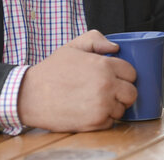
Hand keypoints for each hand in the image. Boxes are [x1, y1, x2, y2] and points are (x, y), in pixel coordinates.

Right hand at [17, 29, 136, 131]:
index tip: (116, 78)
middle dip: (123, 92)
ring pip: (122, 109)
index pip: (132, 73)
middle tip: (110, 91)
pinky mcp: (95, 123)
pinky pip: (111, 122)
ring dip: (113, 106)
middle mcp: (106, 85)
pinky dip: (103, 118)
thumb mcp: (72, 46)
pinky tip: (90, 110)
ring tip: (97, 100)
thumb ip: (95, 39)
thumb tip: (116, 47)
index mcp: (104, 65)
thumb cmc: (52, 70)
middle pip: (132, 93)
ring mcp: (102, 105)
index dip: (124, 75)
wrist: (31, 95)